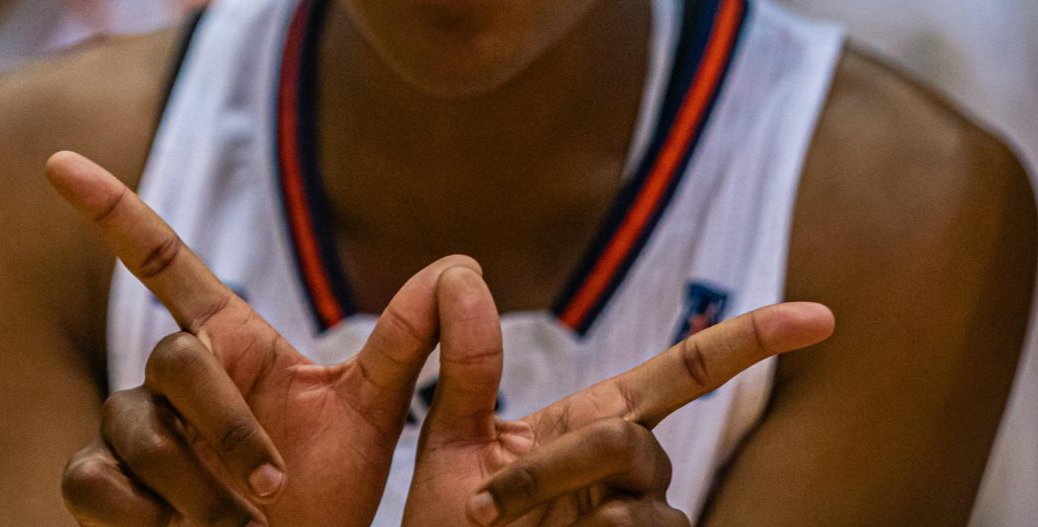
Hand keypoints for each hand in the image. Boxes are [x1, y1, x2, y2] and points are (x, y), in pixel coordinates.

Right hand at [48, 151, 475, 525]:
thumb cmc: (328, 489)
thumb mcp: (375, 415)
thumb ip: (405, 344)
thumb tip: (460, 269)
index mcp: (232, 343)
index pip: (165, 264)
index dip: (114, 211)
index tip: (61, 164)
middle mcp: (174, 375)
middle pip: (175, 359)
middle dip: (229, 429)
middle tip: (277, 492)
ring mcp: (131, 427)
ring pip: (137, 429)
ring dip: (200, 489)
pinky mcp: (99, 482)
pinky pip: (92, 478)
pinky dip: (144, 516)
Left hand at [403, 268, 833, 525]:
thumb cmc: (451, 522)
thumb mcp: (451, 440)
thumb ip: (465, 363)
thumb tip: (460, 271)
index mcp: (598, 421)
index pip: (685, 371)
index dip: (750, 341)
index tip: (820, 317)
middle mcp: (633, 469)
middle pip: (629, 440)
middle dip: (551, 468)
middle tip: (482, 506)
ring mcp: (642, 518)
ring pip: (629, 500)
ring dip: (549, 507)